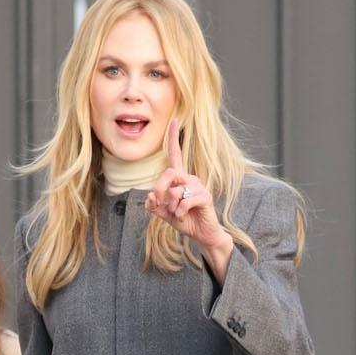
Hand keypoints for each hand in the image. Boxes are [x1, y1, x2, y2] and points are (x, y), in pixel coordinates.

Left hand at [146, 120, 233, 280]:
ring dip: (172, 207)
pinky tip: (184, 217)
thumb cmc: (185, 220)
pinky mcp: (205, 196)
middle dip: (159, 188)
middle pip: (169, 173)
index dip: (174, 138)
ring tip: (179, 214)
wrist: (202, 234)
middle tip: (158, 201)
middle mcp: (190, 178)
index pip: (176, 154)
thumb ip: (155, 205)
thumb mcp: (164, 213)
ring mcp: (199, 186)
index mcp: (180, 179)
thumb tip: (150, 197)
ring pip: (176, 191)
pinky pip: (185, 201)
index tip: (173, 120)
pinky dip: (180, 212)